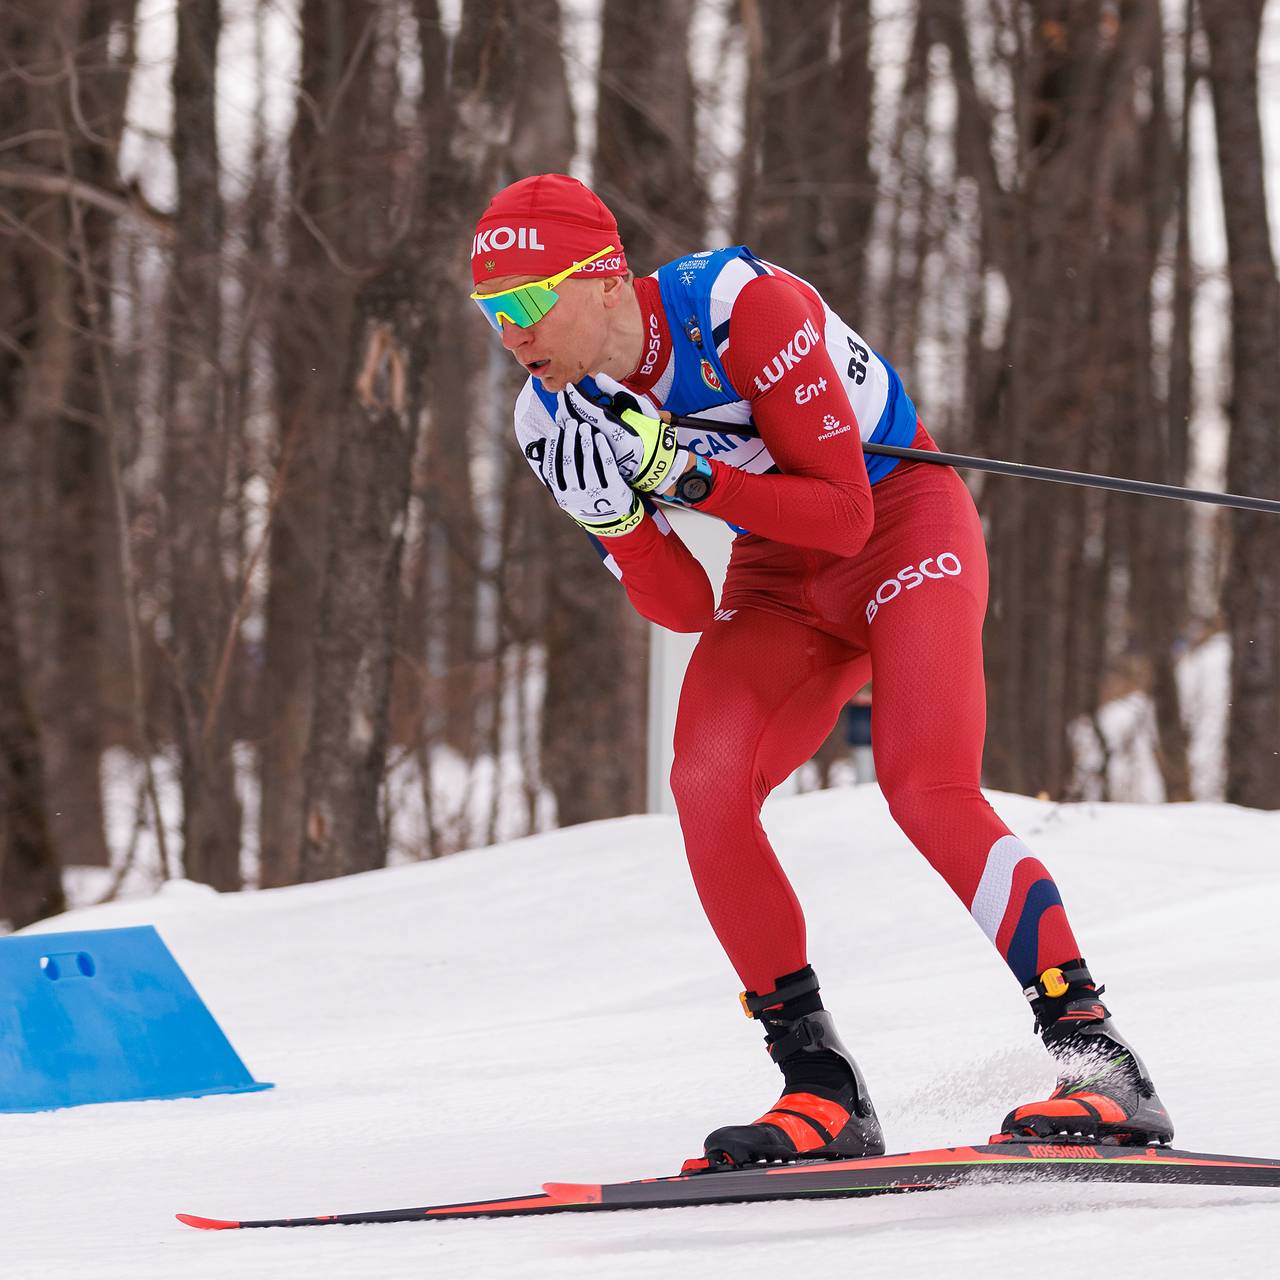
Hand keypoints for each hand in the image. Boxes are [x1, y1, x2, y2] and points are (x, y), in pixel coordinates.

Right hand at [527, 416, 643, 537]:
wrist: (612, 521)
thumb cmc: (586, 498)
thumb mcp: (569, 492)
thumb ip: (558, 474)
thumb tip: (543, 446)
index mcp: (563, 497)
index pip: (553, 469)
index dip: (553, 448)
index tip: (555, 430)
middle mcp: (577, 497)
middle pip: (569, 465)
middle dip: (569, 441)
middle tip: (571, 424)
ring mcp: (596, 495)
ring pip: (588, 465)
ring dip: (585, 444)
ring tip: (584, 427)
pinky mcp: (614, 491)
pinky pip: (607, 467)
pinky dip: (603, 450)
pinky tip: (599, 437)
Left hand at [563, 372, 686, 494]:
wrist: (655, 458)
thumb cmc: (647, 429)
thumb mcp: (638, 406)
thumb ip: (617, 391)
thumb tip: (597, 377)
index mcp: (619, 433)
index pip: (591, 413)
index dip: (577, 399)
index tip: (569, 387)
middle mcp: (608, 447)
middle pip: (580, 426)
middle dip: (567, 408)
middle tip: (561, 395)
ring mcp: (600, 456)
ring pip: (576, 437)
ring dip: (566, 421)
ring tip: (562, 407)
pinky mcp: (597, 462)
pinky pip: (578, 445)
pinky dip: (571, 433)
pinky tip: (566, 423)